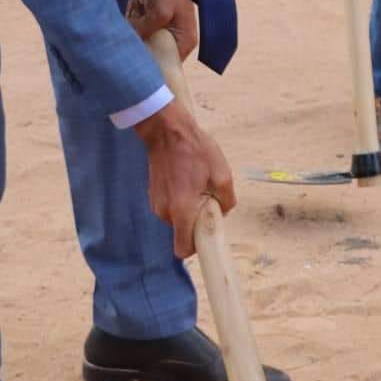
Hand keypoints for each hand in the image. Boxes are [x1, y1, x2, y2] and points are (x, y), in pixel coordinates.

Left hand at [126, 0, 196, 61]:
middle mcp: (179, 39)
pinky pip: (142, 25)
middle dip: (141, 36)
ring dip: (137, 23)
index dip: (149, 59)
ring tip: (141, 5)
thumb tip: (128, 42)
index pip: (165, 63)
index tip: (137, 48)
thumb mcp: (157, 14)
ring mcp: (168, 29)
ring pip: (144, 37)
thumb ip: (144, 32)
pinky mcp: (159, 19)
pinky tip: (139, 3)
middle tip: (139, 17)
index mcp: (184, 42)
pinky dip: (137, 16)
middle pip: (152, 50)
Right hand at [134, 100, 235, 258]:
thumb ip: (227, 201)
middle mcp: (165, 212)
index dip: (197, 248)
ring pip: (178, 219)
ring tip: (196, 184)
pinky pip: (172, 208)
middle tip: (207, 198)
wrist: (167, 131)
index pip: (183, 250)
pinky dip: (181, 201)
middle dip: (197, 222)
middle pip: (184, 233)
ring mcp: (157, 204)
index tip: (207, 237)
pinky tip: (186, 180)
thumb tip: (223, 212)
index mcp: (182, 211)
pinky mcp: (154, 196)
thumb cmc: (195, 151)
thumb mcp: (222, 175)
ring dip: (189, 210)